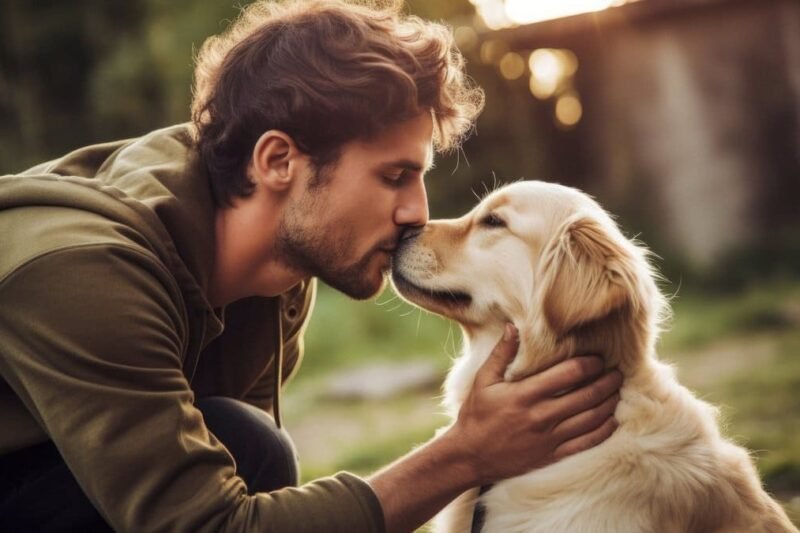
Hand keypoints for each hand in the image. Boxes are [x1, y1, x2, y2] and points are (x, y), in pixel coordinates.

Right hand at [444, 324, 621, 483]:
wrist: (470, 456)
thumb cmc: (476, 415)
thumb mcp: (483, 381)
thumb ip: (501, 354)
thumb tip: (513, 326)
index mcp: (525, 394)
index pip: (568, 374)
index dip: (589, 364)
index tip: (599, 358)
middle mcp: (541, 416)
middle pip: (587, 395)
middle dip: (607, 382)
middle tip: (619, 372)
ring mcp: (549, 438)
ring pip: (591, 419)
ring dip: (609, 403)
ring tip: (618, 392)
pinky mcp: (552, 455)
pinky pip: (586, 443)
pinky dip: (603, 430)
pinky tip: (611, 420)